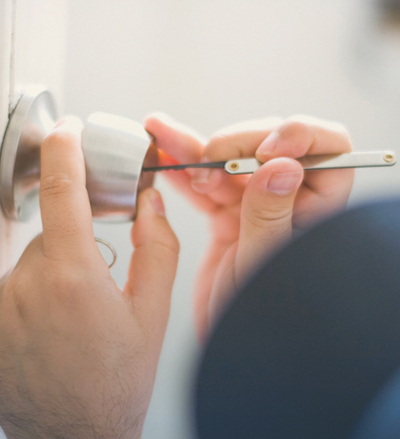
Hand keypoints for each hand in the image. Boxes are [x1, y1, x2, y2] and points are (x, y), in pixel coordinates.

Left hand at [0, 117, 178, 438]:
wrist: (77, 432)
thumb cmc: (118, 376)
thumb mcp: (153, 310)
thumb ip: (159, 246)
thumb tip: (150, 203)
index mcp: (75, 277)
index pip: (64, 189)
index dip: (64, 150)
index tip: (67, 131)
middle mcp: (26, 286)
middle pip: (50, 228)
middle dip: (75, 235)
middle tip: (95, 271)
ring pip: (28, 255)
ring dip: (55, 265)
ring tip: (75, 311)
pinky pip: (10, 277)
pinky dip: (34, 284)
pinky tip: (54, 318)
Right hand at [144, 114, 353, 339]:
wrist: (234, 344)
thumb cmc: (261, 316)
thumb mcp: (264, 266)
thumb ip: (271, 214)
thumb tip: (282, 165)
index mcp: (315, 209)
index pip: (328, 150)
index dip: (303, 135)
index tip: (268, 148)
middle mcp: (288, 201)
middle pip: (268, 148)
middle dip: (233, 146)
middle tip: (205, 161)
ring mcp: (254, 207)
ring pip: (227, 164)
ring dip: (194, 148)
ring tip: (162, 134)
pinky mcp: (225, 217)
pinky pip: (203, 187)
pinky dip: (181, 172)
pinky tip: (161, 155)